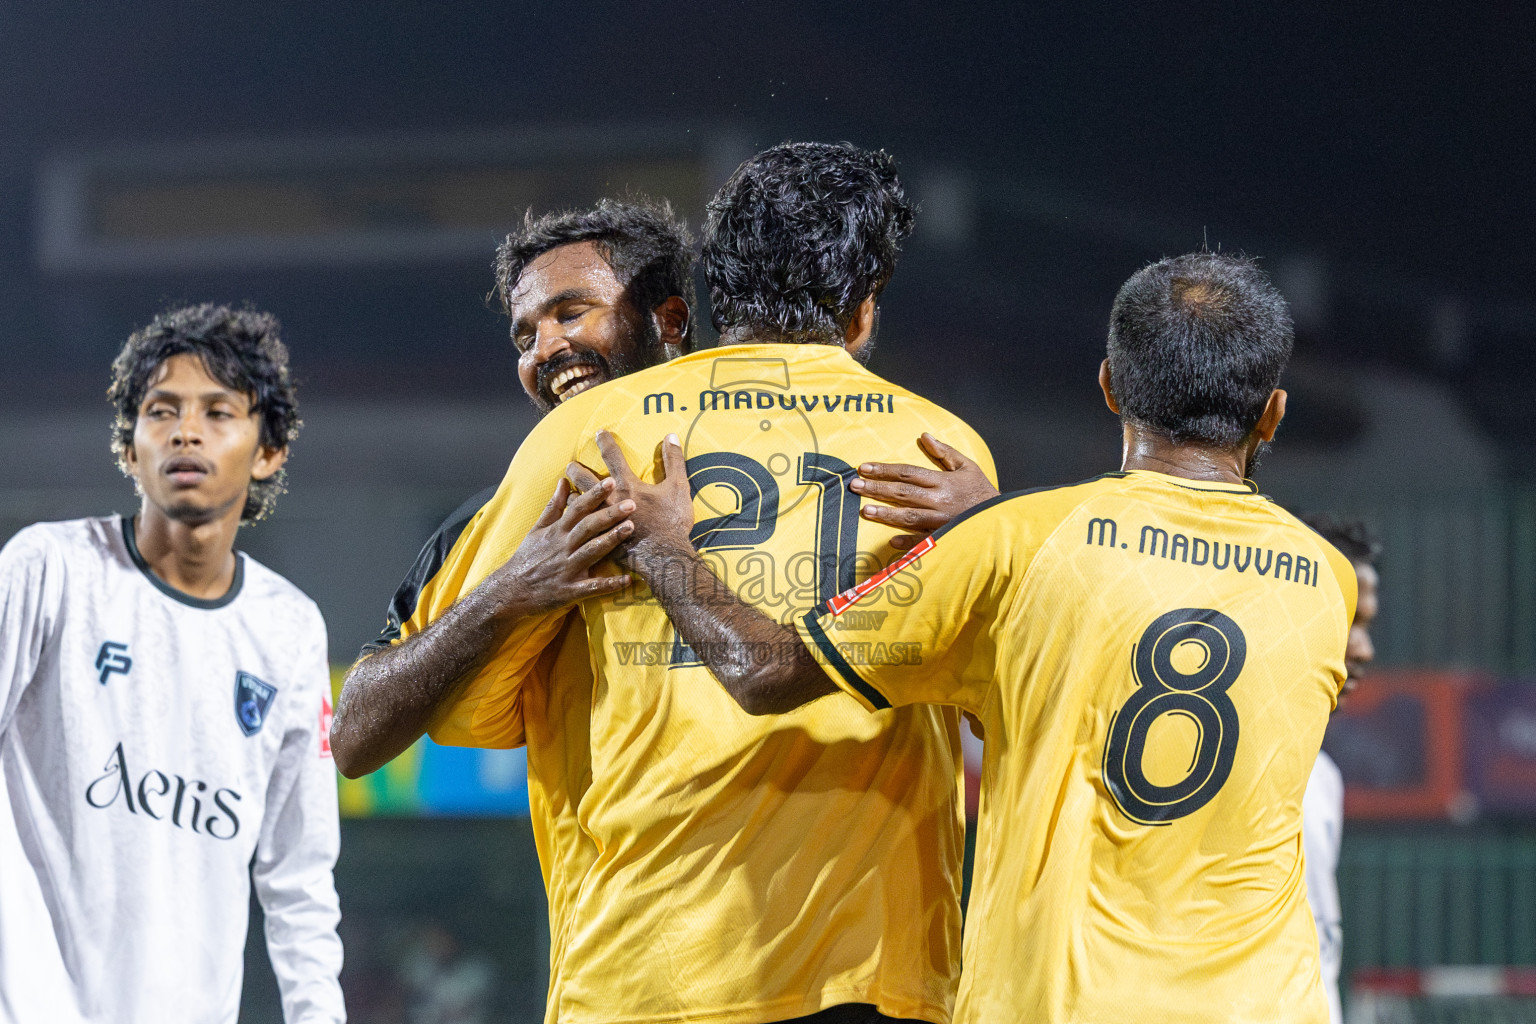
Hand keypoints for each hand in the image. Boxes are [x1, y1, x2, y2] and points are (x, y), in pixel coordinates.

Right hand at [485, 476, 635, 614]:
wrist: (509, 593)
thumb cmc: (526, 558)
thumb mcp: (536, 530)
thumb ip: (553, 506)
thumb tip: (564, 481)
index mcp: (556, 532)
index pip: (577, 508)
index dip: (594, 494)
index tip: (611, 481)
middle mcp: (562, 548)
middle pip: (587, 527)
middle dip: (609, 514)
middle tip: (631, 503)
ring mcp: (566, 569)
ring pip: (591, 552)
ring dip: (611, 540)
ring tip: (631, 528)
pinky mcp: (569, 591)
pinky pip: (592, 588)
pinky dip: (610, 585)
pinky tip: (628, 580)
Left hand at [571, 430, 695, 574]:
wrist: (664, 557)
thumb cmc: (672, 522)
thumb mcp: (679, 487)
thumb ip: (674, 460)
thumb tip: (671, 435)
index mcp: (627, 485)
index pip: (613, 456)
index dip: (605, 442)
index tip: (599, 433)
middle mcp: (609, 500)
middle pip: (585, 479)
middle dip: (576, 470)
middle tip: (570, 465)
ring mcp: (602, 520)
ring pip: (576, 504)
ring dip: (570, 496)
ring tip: (566, 492)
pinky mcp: (599, 539)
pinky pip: (579, 528)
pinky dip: (573, 521)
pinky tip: (571, 522)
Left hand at [849, 432, 999, 550]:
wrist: (1002, 518)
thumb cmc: (981, 491)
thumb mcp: (967, 466)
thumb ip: (945, 452)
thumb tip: (925, 436)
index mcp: (943, 481)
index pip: (908, 472)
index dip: (884, 469)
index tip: (864, 467)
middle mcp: (939, 500)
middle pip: (902, 492)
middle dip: (876, 488)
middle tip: (854, 485)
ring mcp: (941, 520)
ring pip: (908, 516)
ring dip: (886, 514)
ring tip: (864, 510)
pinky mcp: (944, 537)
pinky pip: (923, 541)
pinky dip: (908, 542)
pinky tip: (891, 541)